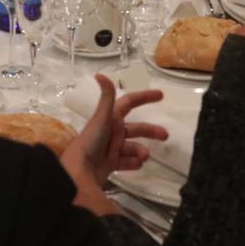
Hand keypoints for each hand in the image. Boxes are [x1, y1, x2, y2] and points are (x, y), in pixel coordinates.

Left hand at [60, 74, 167, 188]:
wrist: (79, 172)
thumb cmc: (91, 141)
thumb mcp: (101, 118)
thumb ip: (106, 97)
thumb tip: (99, 74)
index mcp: (111, 118)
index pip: (129, 102)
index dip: (144, 97)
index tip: (161, 95)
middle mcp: (112, 131)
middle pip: (136, 128)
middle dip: (151, 130)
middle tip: (165, 135)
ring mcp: (111, 148)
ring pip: (133, 147)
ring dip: (141, 151)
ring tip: (144, 156)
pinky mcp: (110, 163)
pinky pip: (126, 162)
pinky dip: (133, 163)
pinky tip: (137, 164)